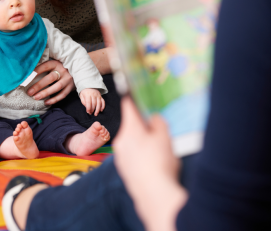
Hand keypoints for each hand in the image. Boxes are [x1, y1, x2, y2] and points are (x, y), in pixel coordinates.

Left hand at [27, 60, 74, 104]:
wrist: (77, 69)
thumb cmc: (59, 67)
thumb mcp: (53, 64)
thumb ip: (43, 67)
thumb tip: (28, 72)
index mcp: (56, 63)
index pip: (45, 66)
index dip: (36, 72)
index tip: (27, 78)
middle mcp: (63, 70)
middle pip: (50, 78)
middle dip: (38, 85)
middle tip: (29, 92)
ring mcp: (68, 79)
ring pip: (56, 87)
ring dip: (45, 93)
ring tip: (36, 97)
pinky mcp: (71, 87)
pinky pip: (63, 95)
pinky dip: (54, 99)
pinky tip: (46, 102)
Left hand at [79, 88, 104, 115]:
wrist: (89, 85)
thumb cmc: (84, 92)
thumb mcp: (81, 96)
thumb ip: (83, 101)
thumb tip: (86, 107)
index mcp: (88, 94)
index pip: (88, 102)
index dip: (88, 108)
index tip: (88, 112)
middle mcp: (93, 95)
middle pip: (94, 103)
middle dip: (92, 109)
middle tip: (91, 113)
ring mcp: (98, 95)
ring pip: (99, 103)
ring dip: (98, 109)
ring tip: (96, 114)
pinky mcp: (101, 96)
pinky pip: (103, 101)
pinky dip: (103, 106)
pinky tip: (101, 110)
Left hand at [113, 97, 186, 230]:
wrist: (154, 194)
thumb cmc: (160, 163)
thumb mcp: (165, 137)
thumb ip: (158, 123)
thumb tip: (153, 119)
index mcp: (130, 128)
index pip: (129, 107)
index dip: (132, 98)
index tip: (132, 89)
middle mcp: (121, 140)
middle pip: (132, 126)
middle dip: (145, 128)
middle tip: (161, 135)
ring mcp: (120, 155)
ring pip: (133, 142)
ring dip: (144, 143)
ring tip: (160, 154)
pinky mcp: (123, 168)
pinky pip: (133, 156)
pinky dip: (142, 156)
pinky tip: (154, 165)